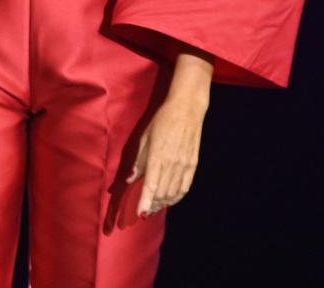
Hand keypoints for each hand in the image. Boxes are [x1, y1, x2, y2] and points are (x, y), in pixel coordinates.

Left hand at [129, 94, 206, 217]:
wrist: (186, 110)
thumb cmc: (161, 120)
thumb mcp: (145, 137)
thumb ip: (138, 161)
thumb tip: (130, 179)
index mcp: (157, 156)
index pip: (151, 186)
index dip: (145, 202)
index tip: (140, 214)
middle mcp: (172, 164)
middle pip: (162, 193)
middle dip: (152, 205)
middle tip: (145, 211)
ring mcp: (184, 165)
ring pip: (173, 193)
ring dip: (163, 203)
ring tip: (155, 208)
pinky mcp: (193, 165)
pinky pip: (185, 187)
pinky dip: (177, 197)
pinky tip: (170, 200)